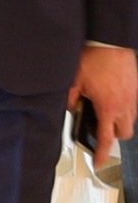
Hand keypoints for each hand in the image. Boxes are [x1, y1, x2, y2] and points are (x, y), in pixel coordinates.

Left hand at [71, 45, 137, 167]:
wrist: (109, 40)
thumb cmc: (93, 58)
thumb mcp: (73, 81)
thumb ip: (71, 99)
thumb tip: (72, 109)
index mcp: (108, 107)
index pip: (107, 139)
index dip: (103, 154)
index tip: (99, 162)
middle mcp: (125, 105)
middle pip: (125, 134)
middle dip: (114, 136)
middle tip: (101, 130)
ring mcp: (133, 96)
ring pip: (132, 120)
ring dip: (120, 121)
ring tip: (104, 112)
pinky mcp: (136, 87)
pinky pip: (133, 106)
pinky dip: (124, 108)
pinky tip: (111, 98)